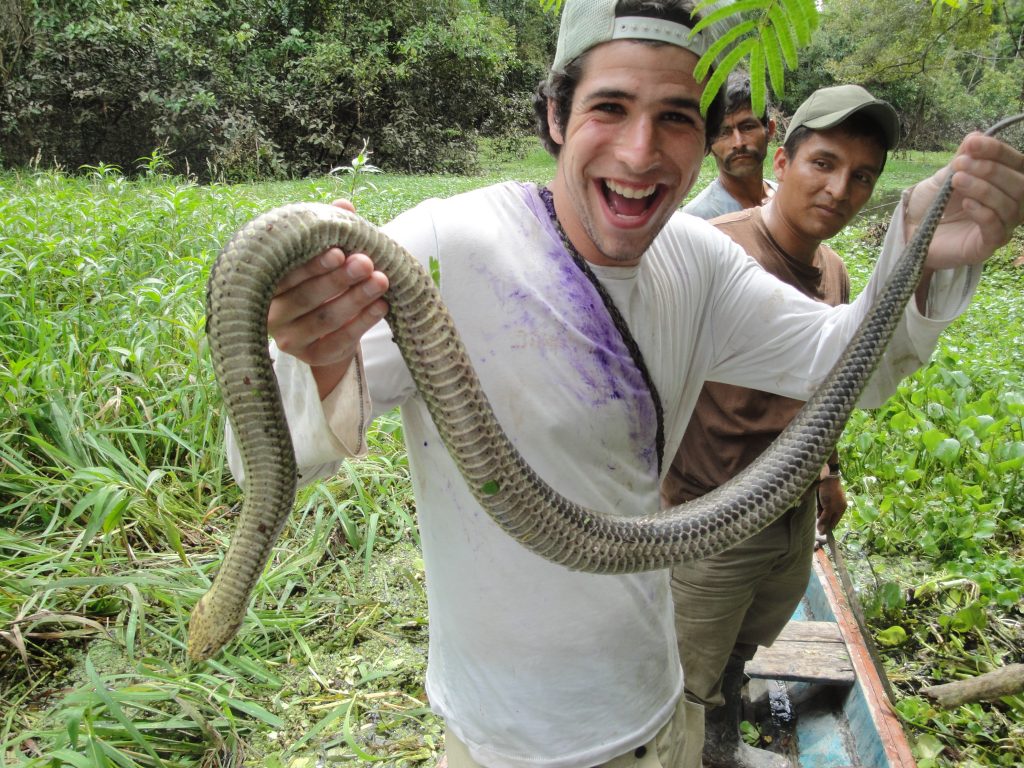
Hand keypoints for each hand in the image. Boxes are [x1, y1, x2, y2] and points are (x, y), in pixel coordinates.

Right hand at [268, 199, 389, 397]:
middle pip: (307, 297)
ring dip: (356, 299)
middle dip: (339, 279)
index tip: (339, 251)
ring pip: (325, 320)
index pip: (288, 274)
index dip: (313, 264)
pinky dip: (363, 323)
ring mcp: (290, 339)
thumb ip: (329, 231)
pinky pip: (338, 342)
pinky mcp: (311, 358)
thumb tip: (344, 203)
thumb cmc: (320, 283)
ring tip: (381, 281)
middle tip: (366, 263)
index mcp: (268, 284)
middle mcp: (273, 314)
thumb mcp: (323, 257)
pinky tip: (382, 306)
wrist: (324, 329)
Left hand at [816, 475, 847, 535]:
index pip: (833, 523)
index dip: (827, 527)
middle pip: (828, 518)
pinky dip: (817, 505)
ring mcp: (831, 501)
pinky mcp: (824, 496)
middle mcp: (837, 506)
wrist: (827, 476)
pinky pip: (820, 505)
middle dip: (822, 518)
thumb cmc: (829, 493)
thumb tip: (822, 532)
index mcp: (840, 510)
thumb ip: (825, 519)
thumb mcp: (828, 507)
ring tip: (817, 507)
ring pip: (823, 511)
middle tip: (817, 515)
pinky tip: (815, 502)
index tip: (819, 531)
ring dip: (819, 511)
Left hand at [908, 131, 1023, 270]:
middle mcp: (1009, 205)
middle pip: (1020, 184)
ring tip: (957, 180)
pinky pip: (997, 230)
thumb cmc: (930, 204)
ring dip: (984, 189)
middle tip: (960, 165)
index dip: (998, 151)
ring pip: (1010, 206)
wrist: (910, 231)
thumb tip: (976, 135)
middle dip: (990, 170)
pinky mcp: (986, 247)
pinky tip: (966, 204)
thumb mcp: (943, 177)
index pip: (1016, 164)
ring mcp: (1001, 227)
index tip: (973, 143)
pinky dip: (984, 213)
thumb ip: (961, 159)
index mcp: (1003, 184)